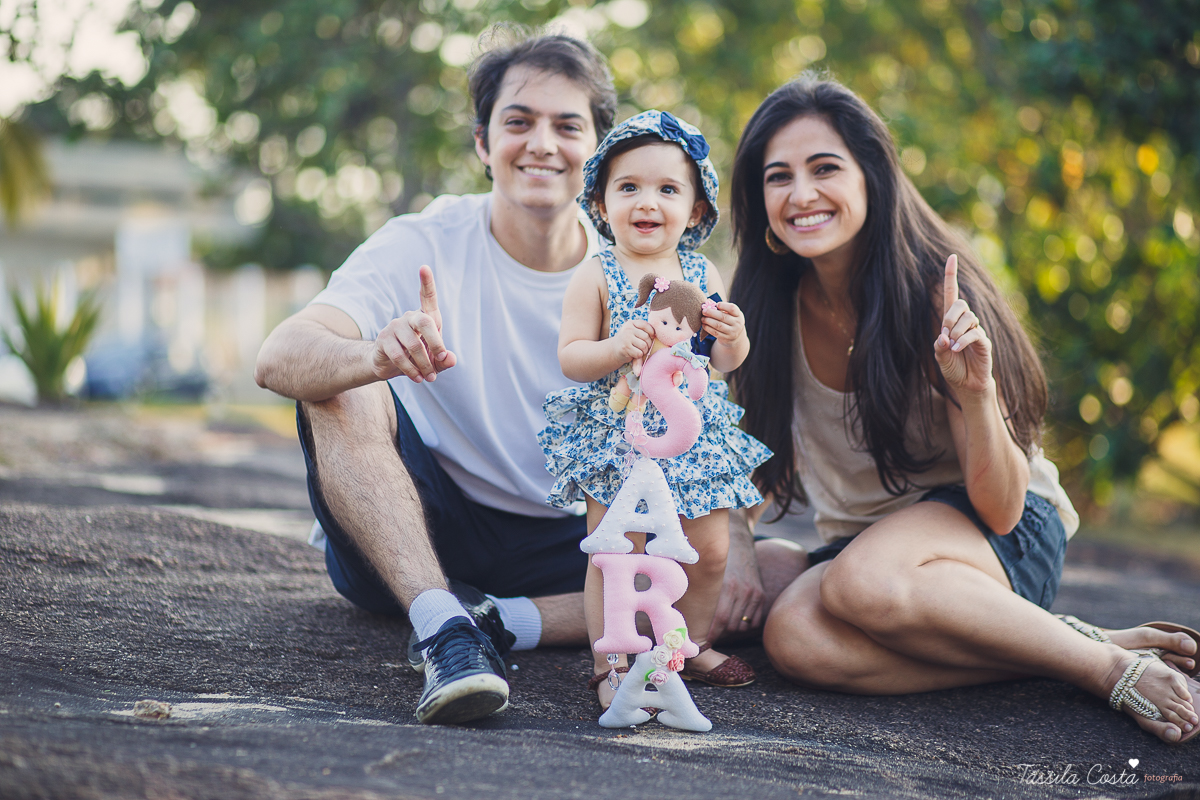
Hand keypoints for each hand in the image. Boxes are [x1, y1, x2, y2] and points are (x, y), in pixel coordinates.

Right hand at [372, 265, 457, 382]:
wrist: (389, 367)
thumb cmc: (417, 359)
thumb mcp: (436, 362)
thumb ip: (445, 361)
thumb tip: (450, 358)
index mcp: (425, 318)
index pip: (427, 297)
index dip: (427, 283)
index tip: (424, 267)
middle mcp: (409, 318)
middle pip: (425, 322)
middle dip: (436, 343)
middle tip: (441, 359)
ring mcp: (394, 327)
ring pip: (413, 345)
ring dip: (425, 365)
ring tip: (429, 377)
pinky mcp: (384, 341)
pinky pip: (400, 356)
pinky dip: (412, 371)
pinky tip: (418, 378)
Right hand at [610, 319, 653, 364]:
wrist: (614, 350)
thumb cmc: (628, 341)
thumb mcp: (634, 332)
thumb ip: (643, 330)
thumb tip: (655, 334)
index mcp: (631, 323)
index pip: (645, 325)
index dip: (651, 332)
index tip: (652, 337)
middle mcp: (627, 329)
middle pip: (646, 337)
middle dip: (648, 344)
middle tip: (644, 347)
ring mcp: (626, 338)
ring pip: (644, 346)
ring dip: (644, 351)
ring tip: (639, 350)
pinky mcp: (625, 348)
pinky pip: (639, 353)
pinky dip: (639, 356)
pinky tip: (634, 354)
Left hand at [701, 301, 746, 346]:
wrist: (734, 336)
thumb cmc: (729, 320)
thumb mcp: (729, 314)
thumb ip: (720, 307)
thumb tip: (708, 301)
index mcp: (738, 315)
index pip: (732, 308)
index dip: (724, 305)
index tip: (716, 304)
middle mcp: (737, 323)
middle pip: (723, 316)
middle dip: (711, 313)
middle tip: (704, 311)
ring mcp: (732, 332)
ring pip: (718, 325)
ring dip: (708, 321)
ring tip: (702, 318)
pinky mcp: (726, 338)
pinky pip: (715, 332)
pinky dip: (708, 328)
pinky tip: (704, 325)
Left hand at [707, 528, 765, 643]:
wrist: (737, 536)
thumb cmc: (714, 554)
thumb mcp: (707, 570)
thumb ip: (701, 590)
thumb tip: (686, 613)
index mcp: (727, 586)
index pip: (719, 620)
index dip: (710, 634)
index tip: (701, 642)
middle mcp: (742, 591)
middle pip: (731, 626)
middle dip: (719, 633)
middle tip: (707, 635)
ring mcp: (753, 593)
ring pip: (742, 625)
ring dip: (731, 629)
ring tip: (719, 628)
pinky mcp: (760, 594)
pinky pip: (754, 621)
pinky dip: (744, 624)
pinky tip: (734, 620)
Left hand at [934, 254, 993, 395]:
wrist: (967, 384)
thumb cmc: (953, 367)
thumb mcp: (940, 356)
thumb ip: (939, 345)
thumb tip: (944, 336)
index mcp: (952, 321)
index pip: (951, 293)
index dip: (951, 275)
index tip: (952, 257)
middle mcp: (966, 322)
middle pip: (960, 304)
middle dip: (949, 316)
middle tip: (945, 333)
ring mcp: (977, 330)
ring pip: (968, 318)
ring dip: (956, 331)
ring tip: (953, 346)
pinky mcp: (984, 342)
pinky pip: (975, 333)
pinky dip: (964, 340)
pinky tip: (957, 349)